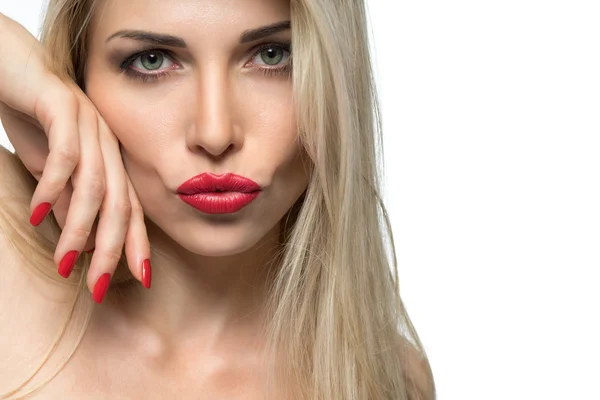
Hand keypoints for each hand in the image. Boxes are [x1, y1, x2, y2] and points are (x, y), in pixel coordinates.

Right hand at [0, 14, 150, 301]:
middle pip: (120, 203)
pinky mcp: (65, 106)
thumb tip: (82, 239)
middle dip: (113, 249)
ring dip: (79, 227)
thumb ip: (69, 199)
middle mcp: (108, 145)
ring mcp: (91, 125)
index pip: (130, 208)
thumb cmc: (34, 117)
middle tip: (99, 287)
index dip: (138, 243)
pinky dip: (54, 185)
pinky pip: (66, 153)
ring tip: (65, 260)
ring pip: (95, 185)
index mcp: (110, 160)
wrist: (11, 64)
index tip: (142, 279)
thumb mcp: (51, 168)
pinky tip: (38, 212)